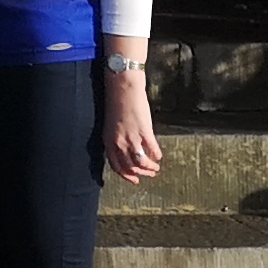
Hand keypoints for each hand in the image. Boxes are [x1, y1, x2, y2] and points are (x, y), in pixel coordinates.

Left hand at [100, 54, 162, 181]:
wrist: (122, 87)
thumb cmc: (117, 102)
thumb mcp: (111, 125)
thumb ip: (116, 138)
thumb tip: (126, 150)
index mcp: (108, 140)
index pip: (116, 166)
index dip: (127, 175)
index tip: (136, 180)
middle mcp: (118, 142)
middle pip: (130, 167)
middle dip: (141, 174)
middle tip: (150, 175)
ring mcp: (131, 137)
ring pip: (141, 162)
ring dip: (150, 168)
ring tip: (156, 168)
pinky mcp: (143, 131)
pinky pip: (152, 150)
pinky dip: (156, 155)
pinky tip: (159, 156)